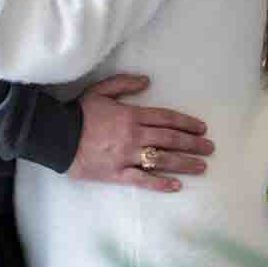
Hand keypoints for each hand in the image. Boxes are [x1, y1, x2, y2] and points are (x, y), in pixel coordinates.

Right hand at [68, 74, 213, 193]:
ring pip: (162, 160)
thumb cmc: (79, 112)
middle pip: (170, 139)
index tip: (202, 128)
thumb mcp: (101, 90)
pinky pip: (143, 180)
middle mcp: (134, 135)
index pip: (166, 118)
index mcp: (132, 114)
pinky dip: (161, 183)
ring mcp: (127, 156)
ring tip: (202, 167)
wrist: (57, 136)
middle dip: (193, 144)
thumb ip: (124, 83)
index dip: (186, 123)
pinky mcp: (118, 174)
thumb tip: (147, 81)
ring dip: (185, 163)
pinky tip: (176, 185)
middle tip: (210, 148)